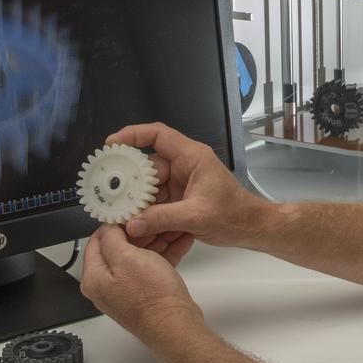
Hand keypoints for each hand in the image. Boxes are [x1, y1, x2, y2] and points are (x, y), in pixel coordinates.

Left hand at [79, 224, 202, 341]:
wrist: (175, 326)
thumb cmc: (151, 298)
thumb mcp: (127, 258)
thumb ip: (112, 239)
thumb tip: (108, 227)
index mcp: (95, 277)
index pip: (97, 240)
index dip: (114, 223)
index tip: (130, 213)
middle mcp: (107, 286)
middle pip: (118, 247)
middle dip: (139, 231)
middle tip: (154, 219)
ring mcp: (126, 290)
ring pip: (138, 256)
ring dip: (155, 240)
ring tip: (171, 226)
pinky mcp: (144, 293)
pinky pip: (152, 267)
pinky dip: (164, 254)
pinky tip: (178, 242)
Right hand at [107, 122, 268, 262]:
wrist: (252, 228)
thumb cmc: (234, 215)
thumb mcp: (196, 216)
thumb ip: (162, 219)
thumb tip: (132, 224)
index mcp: (193, 157)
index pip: (159, 135)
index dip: (133, 135)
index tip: (112, 144)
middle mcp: (186, 165)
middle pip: (150, 164)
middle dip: (131, 178)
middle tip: (110, 190)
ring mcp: (183, 181)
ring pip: (152, 184)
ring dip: (139, 198)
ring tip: (121, 211)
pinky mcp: (182, 196)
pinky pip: (158, 198)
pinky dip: (148, 209)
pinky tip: (137, 221)